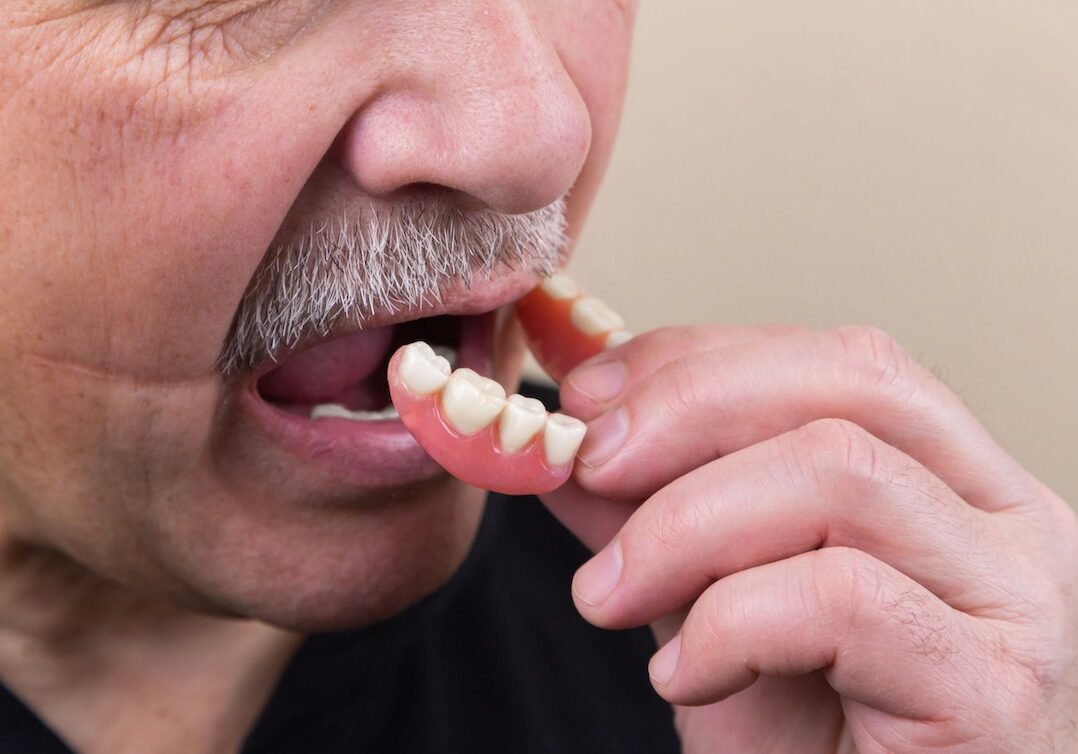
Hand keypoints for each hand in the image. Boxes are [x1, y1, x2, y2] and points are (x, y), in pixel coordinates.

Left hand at [540, 324, 1077, 752]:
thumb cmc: (817, 745)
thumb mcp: (717, 600)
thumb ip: (661, 513)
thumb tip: (570, 440)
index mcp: (952, 482)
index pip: (834, 361)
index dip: (698, 361)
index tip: (590, 399)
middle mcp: (1007, 521)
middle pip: (850, 382)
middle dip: (689, 407)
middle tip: (589, 462)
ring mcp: (1014, 599)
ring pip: (839, 473)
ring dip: (684, 524)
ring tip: (609, 595)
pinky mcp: (993, 690)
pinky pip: (841, 596)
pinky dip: (728, 623)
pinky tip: (684, 677)